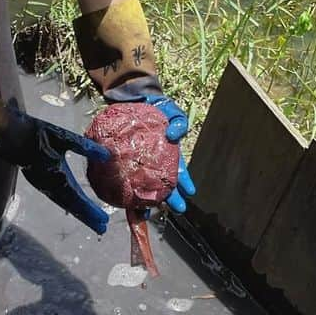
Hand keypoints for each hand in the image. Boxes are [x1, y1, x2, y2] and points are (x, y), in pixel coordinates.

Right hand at [0, 102, 112, 234]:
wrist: (13, 139)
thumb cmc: (38, 136)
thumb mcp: (64, 138)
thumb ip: (85, 147)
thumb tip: (107, 155)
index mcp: (59, 178)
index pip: (78, 199)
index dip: (91, 211)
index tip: (103, 220)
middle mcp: (53, 188)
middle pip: (73, 208)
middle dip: (88, 218)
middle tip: (102, 229)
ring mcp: (46, 188)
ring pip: (67, 205)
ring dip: (81, 214)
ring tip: (94, 222)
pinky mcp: (43, 185)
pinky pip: (60, 200)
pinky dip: (71, 207)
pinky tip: (77, 208)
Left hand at [105, 79, 195, 215]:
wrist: (135, 102)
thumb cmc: (158, 110)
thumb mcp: (173, 113)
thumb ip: (179, 124)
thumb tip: (174, 135)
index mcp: (169, 155)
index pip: (179, 171)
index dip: (184, 182)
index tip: (190, 192)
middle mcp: (157, 164)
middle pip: (164, 184)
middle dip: (171, 198)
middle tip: (178, 209)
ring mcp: (141, 166)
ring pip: (145, 188)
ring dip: (148, 202)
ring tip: (149, 213)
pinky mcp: (125, 166)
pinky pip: (126, 182)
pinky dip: (127, 195)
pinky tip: (128, 205)